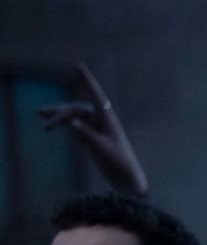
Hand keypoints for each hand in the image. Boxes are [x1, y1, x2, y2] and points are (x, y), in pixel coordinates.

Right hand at [38, 63, 150, 197]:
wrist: (126, 178)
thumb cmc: (118, 162)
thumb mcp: (101, 148)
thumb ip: (86, 134)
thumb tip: (70, 121)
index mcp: (108, 118)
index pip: (95, 95)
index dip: (86, 80)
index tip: (78, 65)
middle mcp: (101, 119)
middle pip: (76, 109)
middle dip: (60, 111)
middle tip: (42, 115)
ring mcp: (96, 127)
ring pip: (73, 117)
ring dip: (58, 118)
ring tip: (43, 122)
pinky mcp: (91, 136)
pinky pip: (74, 125)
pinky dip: (63, 124)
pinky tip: (51, 125)